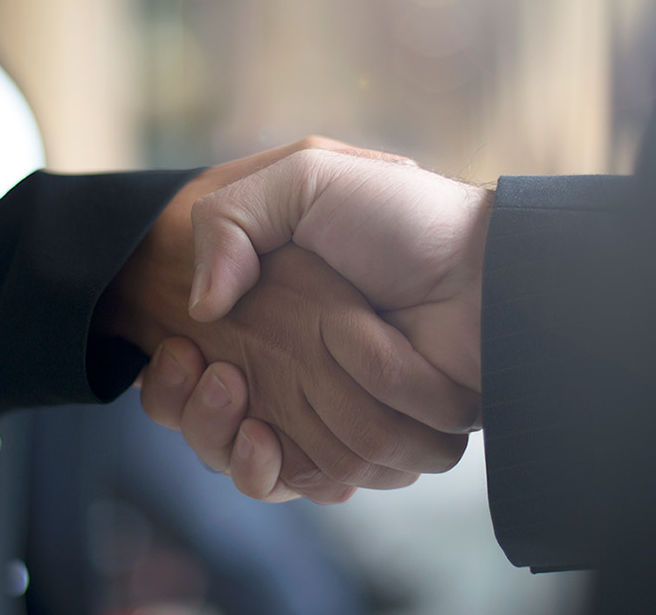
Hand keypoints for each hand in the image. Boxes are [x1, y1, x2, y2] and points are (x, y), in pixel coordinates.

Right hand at [142, 149, 491, 498]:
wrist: (486, 277)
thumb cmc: (402, 218)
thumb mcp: (308, 174)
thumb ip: (228, 218)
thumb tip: (199, 308)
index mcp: (267, 304)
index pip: (187, 361)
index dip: (168, 376)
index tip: (177, 354)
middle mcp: (287, 361)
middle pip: (203, 421)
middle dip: (190, 411)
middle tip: (215, 375)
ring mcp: (323, 409)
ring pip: (240, 459)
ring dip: (222, 437)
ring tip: (237, 398)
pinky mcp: (362, 448)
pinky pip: (299, 482)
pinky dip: (273, 470)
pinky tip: (263, 440)